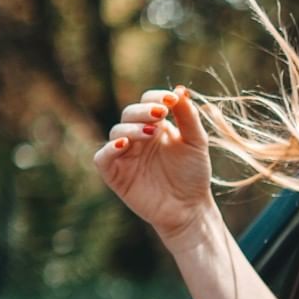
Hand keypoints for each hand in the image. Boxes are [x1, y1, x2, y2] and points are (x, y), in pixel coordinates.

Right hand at [94, 87, 214, 244]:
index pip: (147, 102)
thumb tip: (180, 90)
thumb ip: (189, 117)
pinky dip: (110, 149)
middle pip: (129, 113)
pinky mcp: (115, 174)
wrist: (190, 208)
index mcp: (156, 126)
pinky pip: (102, 158)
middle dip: (144, 111)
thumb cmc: (193, 175)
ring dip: (131, 128)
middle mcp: (137, 137)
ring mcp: (125, 155)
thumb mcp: (196, 143)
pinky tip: (125, 145)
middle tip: (161, 114)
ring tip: (151, 133)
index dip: (156, 98)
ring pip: (116, 132)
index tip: (171, 100)